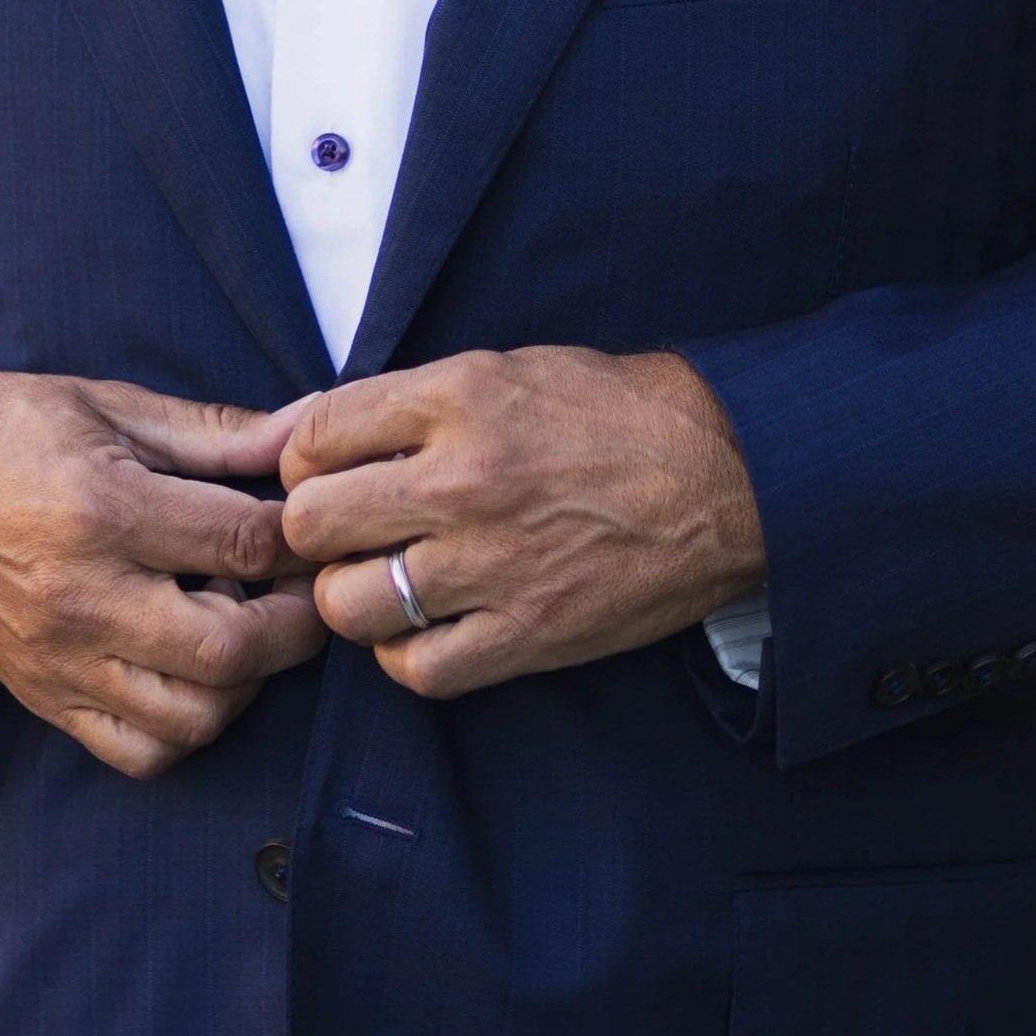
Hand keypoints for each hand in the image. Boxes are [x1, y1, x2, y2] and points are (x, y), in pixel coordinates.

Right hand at [0, 372, 325, 777]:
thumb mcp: (106, 404)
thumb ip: (213, 431)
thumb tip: (303, 435)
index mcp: (102, 509)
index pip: (242, 543)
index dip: (300, 536)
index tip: (312, 523)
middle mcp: (83, 597)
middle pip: (230, 649)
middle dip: (293, 623)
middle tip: (297, 586)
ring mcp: (62, 660)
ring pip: (194, 716)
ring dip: (246, 679)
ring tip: (242, 623)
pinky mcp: (46, 698)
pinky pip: (140, 752)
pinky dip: (187, 726)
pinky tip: (194, 671)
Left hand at [277, 345, 764, 698]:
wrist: (731, 477)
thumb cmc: (619, 414)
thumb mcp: (512, 367)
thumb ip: (413, 400)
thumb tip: (310, 430)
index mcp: (459, 396)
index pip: (314, 436)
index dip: (304, 461)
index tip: (325, 474)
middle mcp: (464, 478)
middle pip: (312, 523)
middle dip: (316, 531)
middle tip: (346, 533)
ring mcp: (493, 562)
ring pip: (348, 603)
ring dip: (353, 597)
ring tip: (383, 583)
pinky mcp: (528, 634)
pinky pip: (416, 668)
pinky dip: (405, 656)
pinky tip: (426, 629)